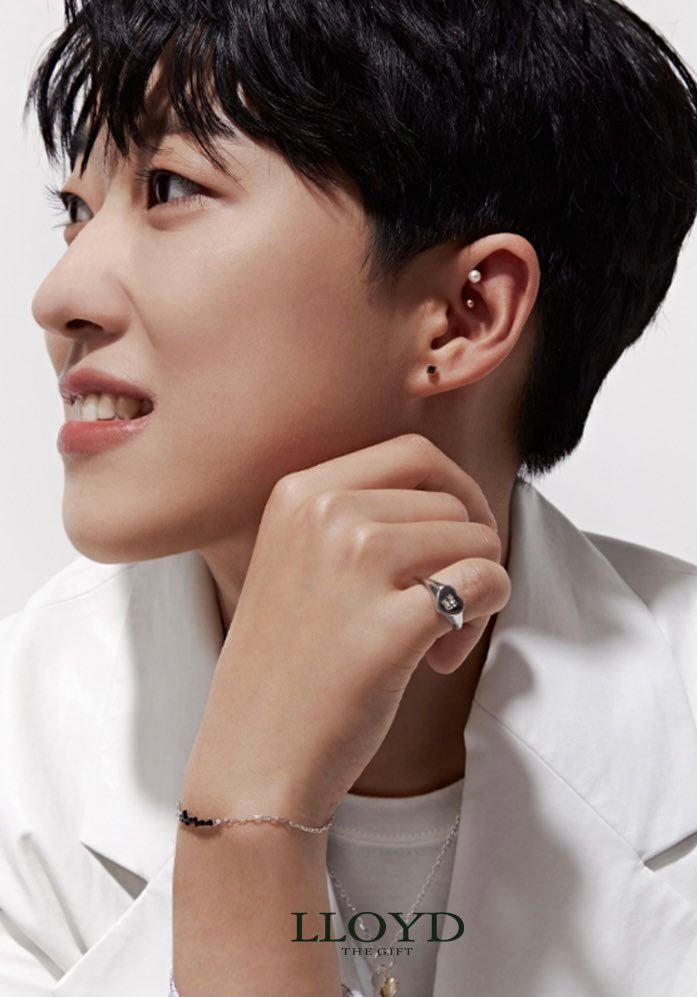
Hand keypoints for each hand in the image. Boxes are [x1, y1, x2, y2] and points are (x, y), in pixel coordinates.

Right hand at [181, 433, 510, 825]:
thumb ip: (357, 518)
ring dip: (474, 591)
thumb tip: (451, 501)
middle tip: (446, 602)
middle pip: (451, 500)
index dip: (455, 492)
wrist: (253, 754)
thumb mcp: (295, 560)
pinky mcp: (389, 623)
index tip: (457, 536)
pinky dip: (486, 613)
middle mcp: (324, 514)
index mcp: (300, 493)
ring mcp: (354, 564)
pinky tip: (444, 654)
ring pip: (476, 539)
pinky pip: (484, 582)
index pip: (414, 455)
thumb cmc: (283, 667)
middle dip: (467, 549)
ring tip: (435, 641)